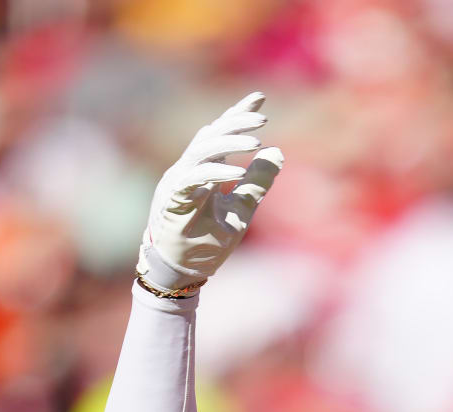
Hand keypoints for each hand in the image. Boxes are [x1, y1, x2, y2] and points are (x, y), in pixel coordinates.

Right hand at [139, 91, 284, 292]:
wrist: (185, 272)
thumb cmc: (207, 242)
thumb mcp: (242, 210)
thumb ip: (257, 183)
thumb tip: (279, 153)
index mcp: (203, 170)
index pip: (220, 134)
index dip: (237, 114)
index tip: (259, 97)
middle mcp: (188, 171)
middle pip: (210, 135)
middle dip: (234, 122)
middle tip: (261, 118)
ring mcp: (178, 183)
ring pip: (200, 151)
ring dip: (227, 143)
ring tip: (255, 141)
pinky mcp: (173, 200)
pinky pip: (193, 179)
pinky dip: (215, 172)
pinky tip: (238, 170)